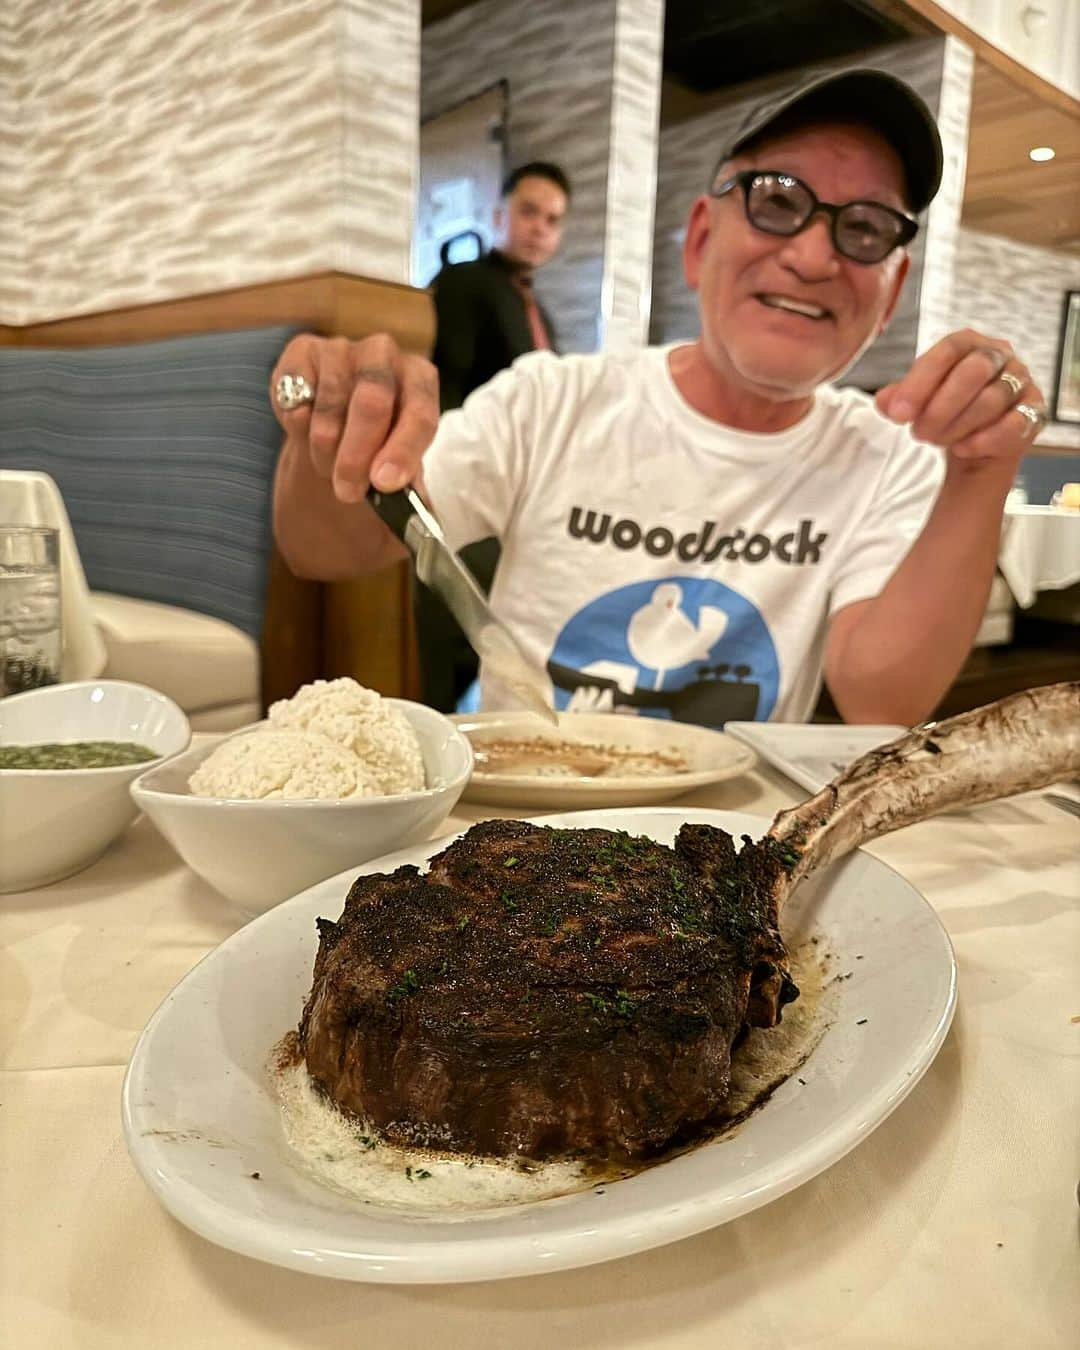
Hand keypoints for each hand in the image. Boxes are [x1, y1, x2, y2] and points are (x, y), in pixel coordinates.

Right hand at [270, 333, 439, 502]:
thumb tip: (419, 519)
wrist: (337, 438)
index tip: (386, 483)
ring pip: (330, 407)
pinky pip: (295, 396)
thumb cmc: (376, 455)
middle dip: (357, 456)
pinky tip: (307, 432)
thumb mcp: (400, 477)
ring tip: (329, 467)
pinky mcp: (302, 351)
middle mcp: (385, 355)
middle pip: (372, 402)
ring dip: (326, 450)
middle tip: (348, 492)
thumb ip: (411, 495)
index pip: (419, 412)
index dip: (402, 449)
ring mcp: (341, 348)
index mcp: (420, 380)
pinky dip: (298, 427)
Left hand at [875, 329, 1045, 466]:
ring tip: (936, 440)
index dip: (919, 383)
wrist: (972, 443)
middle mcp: (999, 355)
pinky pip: (1014, 424)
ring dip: (957, 426)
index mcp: (968, 343)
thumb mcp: (915, 402)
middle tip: (917, 433)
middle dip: (940, 408)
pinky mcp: (1034, 412)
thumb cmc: (942, 410)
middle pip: (973, 372)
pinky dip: (984, 440)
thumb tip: (884, 402)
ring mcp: (1021, 382)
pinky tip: (962, 449)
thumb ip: (897, 398)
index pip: (947, 351)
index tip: (896, 414)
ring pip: (991, 400)